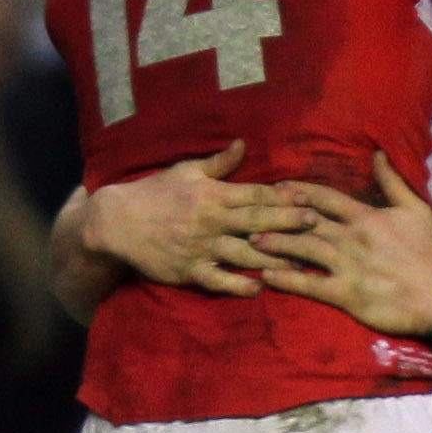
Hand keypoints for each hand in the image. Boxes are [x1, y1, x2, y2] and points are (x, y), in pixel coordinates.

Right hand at [85, 144, 316, 297]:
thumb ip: (218, 163)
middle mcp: (210, 220)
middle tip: (316, 224)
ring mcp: (200, 247)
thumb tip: (243, 143)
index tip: (309, 198)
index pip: (254, 195)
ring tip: (302, 263)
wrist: (115, 222)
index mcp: (212, 194)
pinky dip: (239, 285)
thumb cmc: (154, 194)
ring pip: (244, 253)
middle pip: (256, 222)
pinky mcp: (189, 270)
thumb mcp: (185, 171)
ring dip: (273, 258)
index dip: (283, 197)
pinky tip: (260, 288)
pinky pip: (218, 280)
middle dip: (288, 222)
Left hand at [260, 152, 431, 335]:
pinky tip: (267, 276)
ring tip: (251, 240)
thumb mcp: (415, 211)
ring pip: (304, 249)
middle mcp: (352, 238)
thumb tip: (378, 153)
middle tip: (250, 212)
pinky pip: (311, 285)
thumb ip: (393, 183)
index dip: (299, 191)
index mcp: (367, 217)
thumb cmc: (429, 254)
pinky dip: (288, 280)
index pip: (325, 198)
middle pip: (307, 222)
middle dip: (278, 216)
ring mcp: (348, 266)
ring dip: (276, 244)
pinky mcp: (347, 294)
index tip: (277, 188)